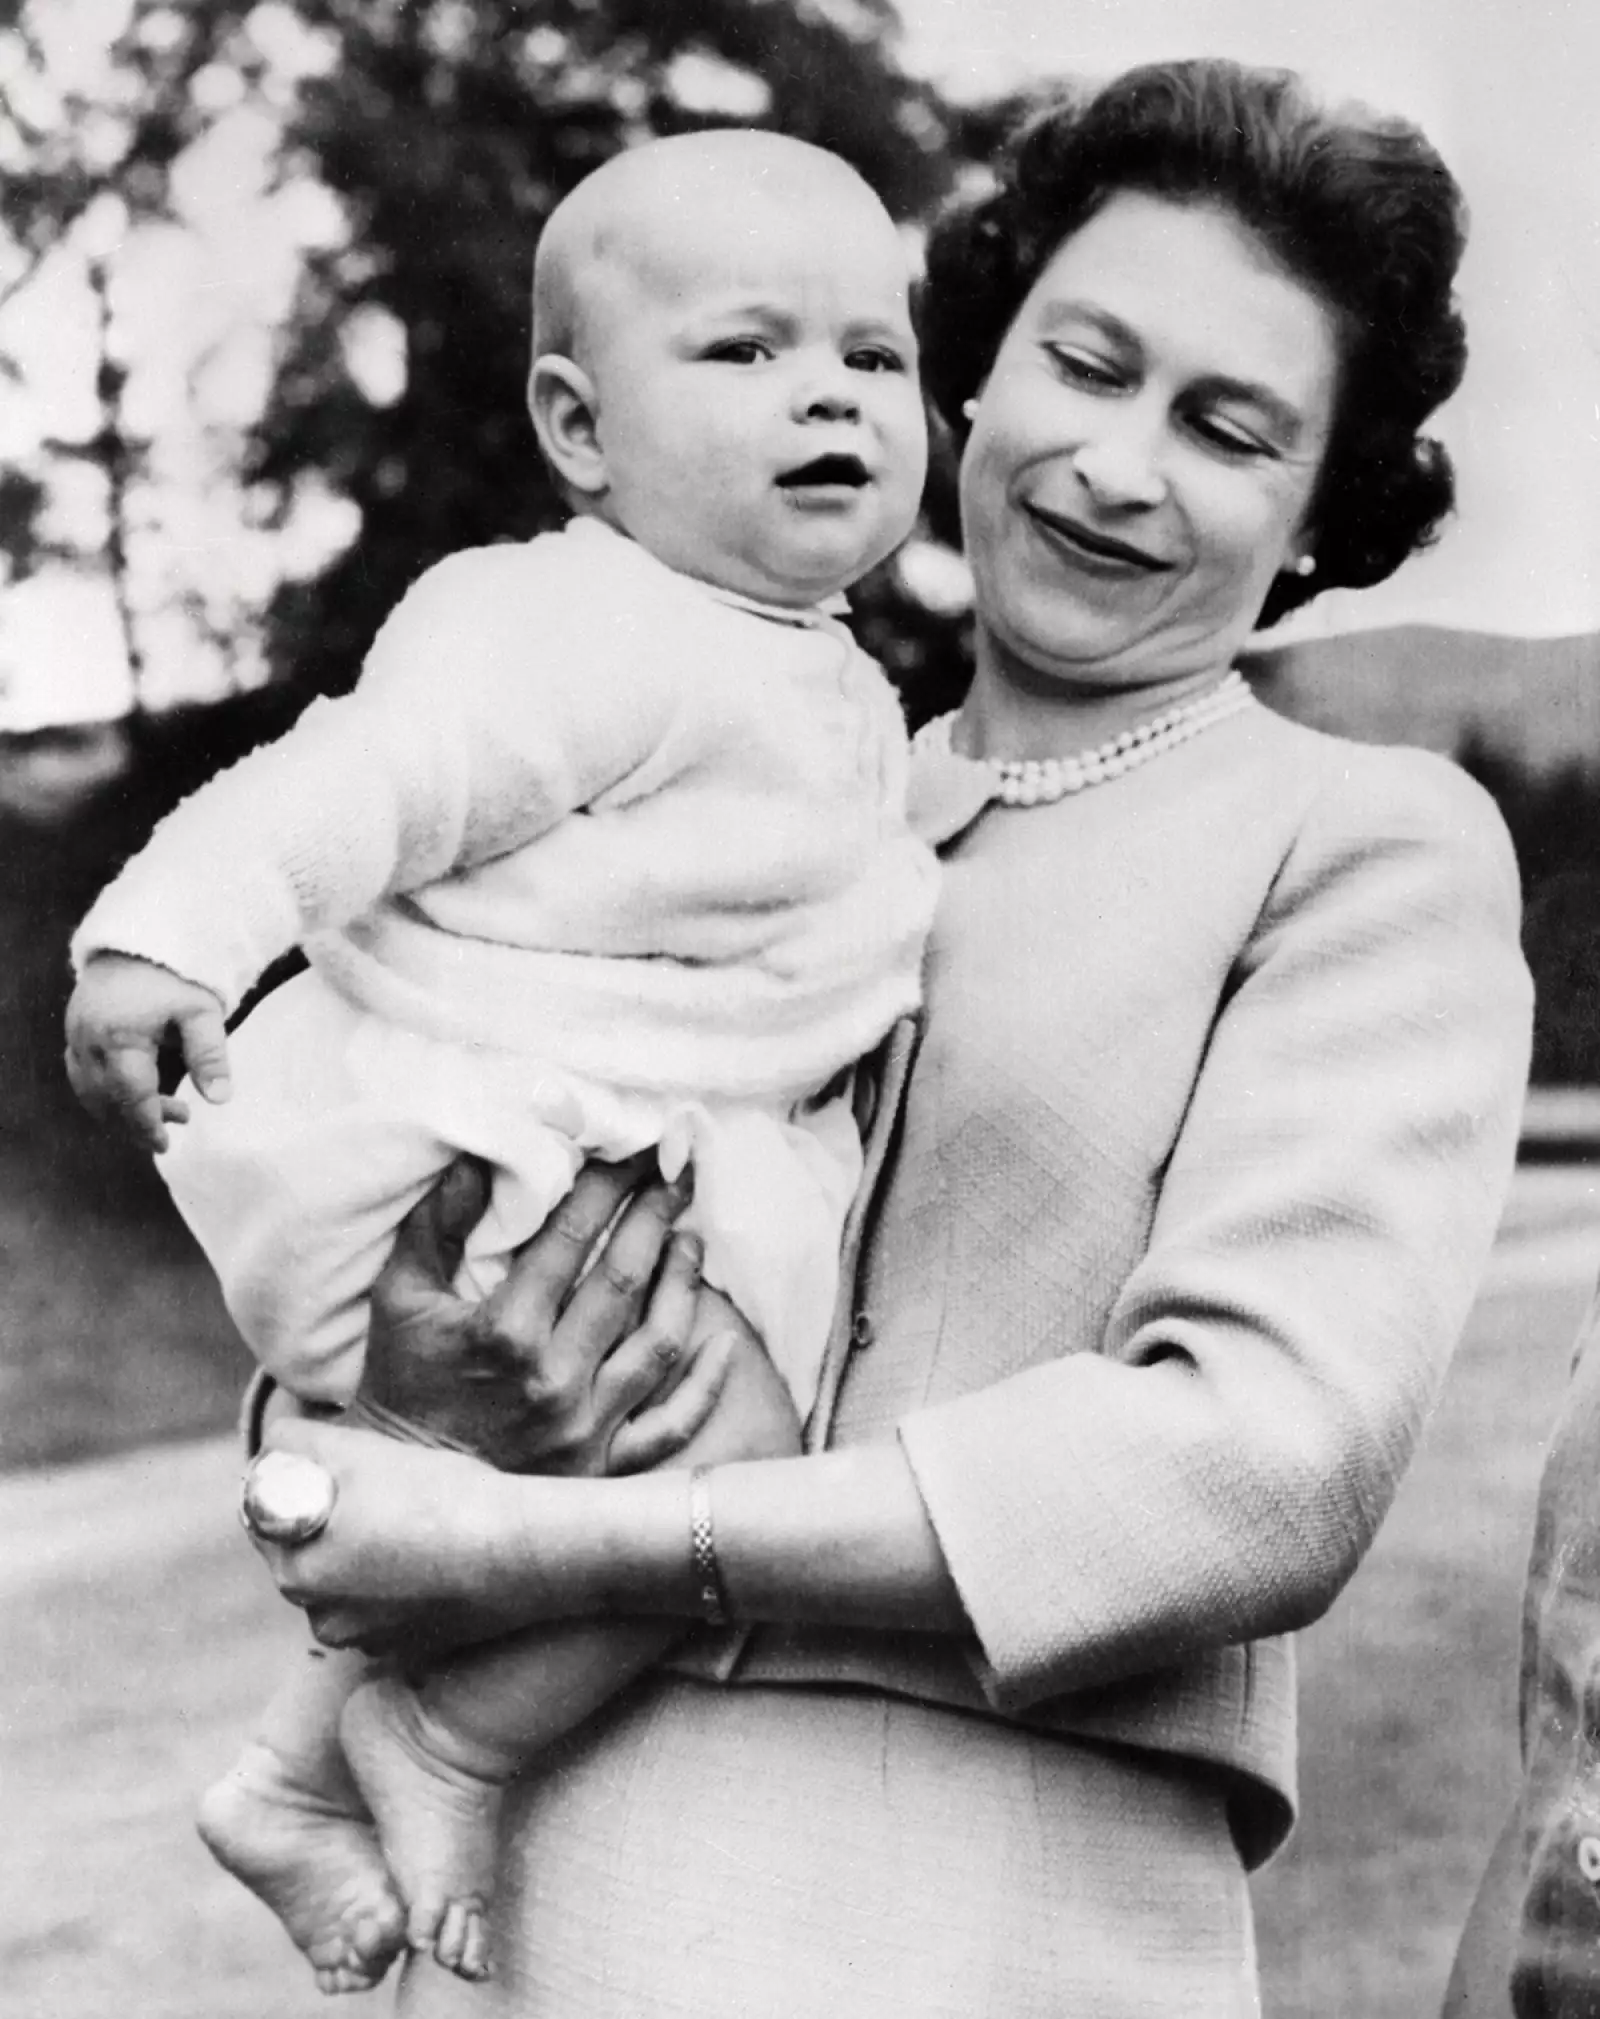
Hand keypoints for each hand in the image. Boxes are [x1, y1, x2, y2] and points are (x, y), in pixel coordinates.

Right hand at [64, 952, 230, 1150]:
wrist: (139, 939)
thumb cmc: (176, 975)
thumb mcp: (202, 1012)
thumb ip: (209, 1056)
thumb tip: (220, 1099)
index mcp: (120, 1038)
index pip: (130, 1097)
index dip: (147, 1125)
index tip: (163, 1145)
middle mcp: (89, 1041)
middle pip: (107, 1100)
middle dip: (138, 1120)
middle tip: (179, 1118)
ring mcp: (75, 1036)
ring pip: (90, 1091)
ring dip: (120, 1109)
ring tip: (162, 1108)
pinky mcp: (73, 1032)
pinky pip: (80, 1075)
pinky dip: (103, 1092)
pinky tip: (131, 1091)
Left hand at [249, 1416, 540, 1654]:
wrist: (521, 1551)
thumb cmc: (438, 1495)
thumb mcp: (356, 1448)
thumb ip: (293, 1444)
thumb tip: (273, 1449)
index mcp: (294, 1569)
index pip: (265, 1513)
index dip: (296, 1478)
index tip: (333, 1464)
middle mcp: (319, 1617)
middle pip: (305, 1549)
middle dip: (328, 1518)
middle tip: (378, 1486)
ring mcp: (365, 1639)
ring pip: (344, 1580)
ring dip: (361, 1553)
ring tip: (410, 1521)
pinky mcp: (406, 1648)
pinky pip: (383, 1607)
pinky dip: (396, 1584)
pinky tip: (431, 1556)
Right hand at [358, 1155, 733, 1475]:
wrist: (403, 1496)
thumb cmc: (399, 1386)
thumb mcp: (399, 1299)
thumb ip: (436, 1225)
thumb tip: (475, 1159)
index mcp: (505, 1332)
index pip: (571, 1238)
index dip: (606, 1185)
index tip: (633, 1149)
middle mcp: (555, 1380)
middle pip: (624, 1280)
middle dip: (655, 1216)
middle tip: (676, 1175)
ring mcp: (586, 1429)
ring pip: (658, 1342)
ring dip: (683, 1283)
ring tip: (691, 1237)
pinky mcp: (602, 1469)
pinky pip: (671, 1426)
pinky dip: (704, 1385)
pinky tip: (725, 1341)